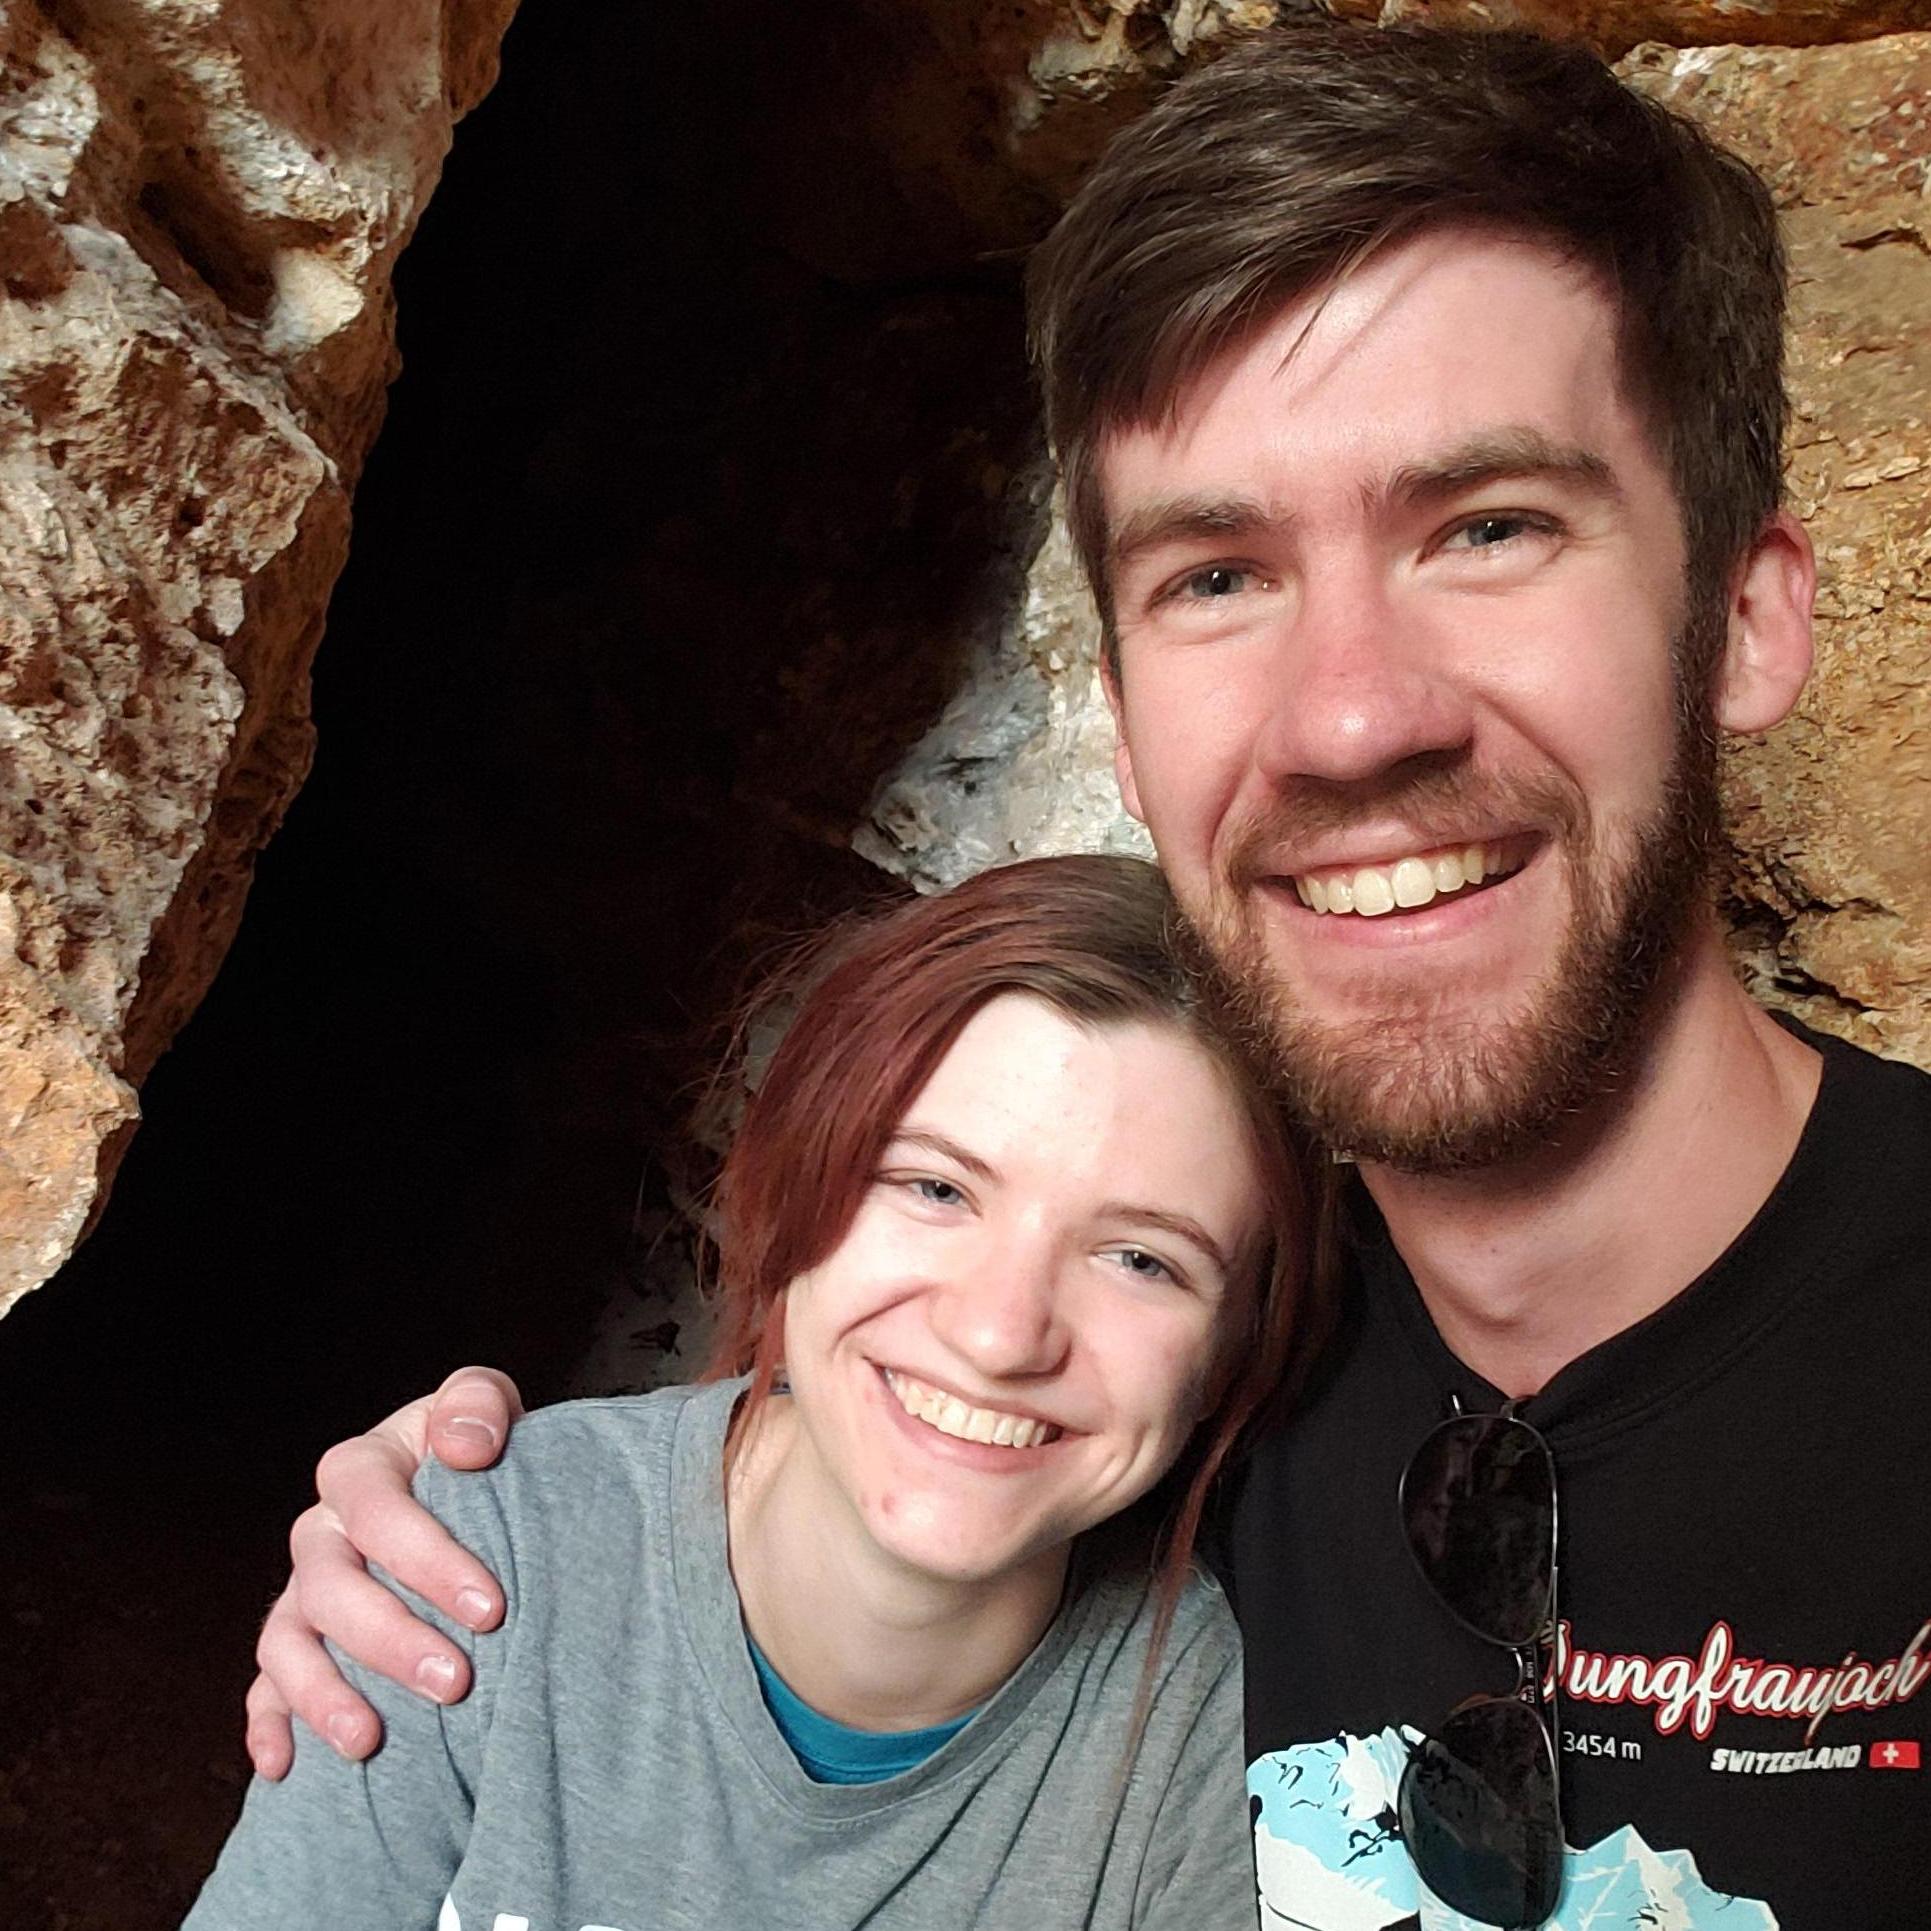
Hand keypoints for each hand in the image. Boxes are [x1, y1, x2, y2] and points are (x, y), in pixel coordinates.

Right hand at [245, 1365, 523, 1778]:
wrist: (474, 1490)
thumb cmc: (481, 1450)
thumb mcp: (484, 1406)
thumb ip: (477, 1404)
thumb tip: (464, 1446)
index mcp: (359, 1468)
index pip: (376, 1509)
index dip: (427, 1558)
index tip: (491, 1608)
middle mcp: (320, 1531)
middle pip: (331, 1586)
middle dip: (390, 1639)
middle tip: (455, 1682)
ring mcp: (301, 1592)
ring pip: (287, 1644)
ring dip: (323, 1696)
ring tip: (369, 1742)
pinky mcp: (296, 1645)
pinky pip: (264, 1688)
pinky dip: (268, 1726)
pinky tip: (284, 1768)